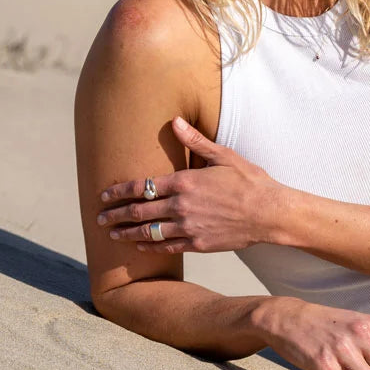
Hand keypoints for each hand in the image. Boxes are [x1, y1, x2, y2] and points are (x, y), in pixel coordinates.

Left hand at [97, 117, 285, 253]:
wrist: (270, 212)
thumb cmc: (250, 180)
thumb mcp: (223, 155)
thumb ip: (195, 141)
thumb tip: (174, 122)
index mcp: (185, 182)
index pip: (142, 186)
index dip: (119, 191)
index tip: (104, 194)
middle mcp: (181, 206)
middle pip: (138, 211)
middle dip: (115, 214)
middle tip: (99, 217)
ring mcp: (188, 227)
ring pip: (148, 232)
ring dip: (126, 233)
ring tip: (111, 234)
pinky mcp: (198, 244)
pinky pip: (166, 246)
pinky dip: (149, 246)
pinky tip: (139, 245)